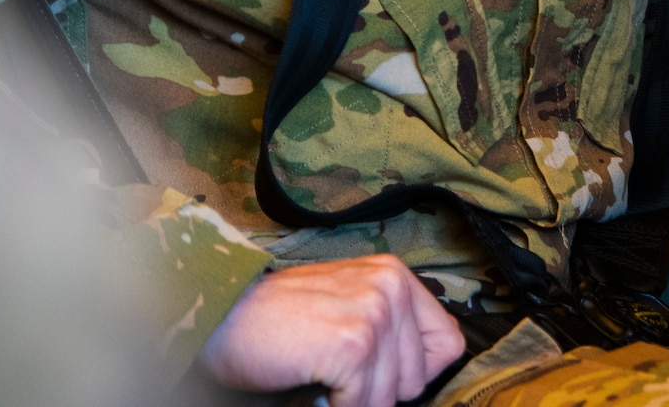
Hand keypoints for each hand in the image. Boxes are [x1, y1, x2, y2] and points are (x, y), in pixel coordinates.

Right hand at [197, 254, 465, 402]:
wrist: (221, 319)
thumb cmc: (278, 322)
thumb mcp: (347, 308)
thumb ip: (391, 330)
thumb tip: (423, 375)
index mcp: (393, 275)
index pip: (447, 343)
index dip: (415, 373)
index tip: (377, 378)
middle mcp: (390, 285)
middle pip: (417, 377)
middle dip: (378, 391)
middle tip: (335, 375)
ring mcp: (374, 312)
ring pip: (391, 396)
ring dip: (355, 401)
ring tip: (322, 378)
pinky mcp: (354, 344)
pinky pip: (365, 404)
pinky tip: (314, 386)